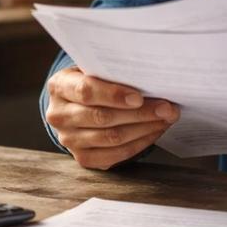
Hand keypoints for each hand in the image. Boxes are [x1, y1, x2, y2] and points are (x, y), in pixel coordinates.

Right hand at [45, 67, 179, 169]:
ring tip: (166, 118)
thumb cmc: (93, 80)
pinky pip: (116, 154)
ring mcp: (69, 140)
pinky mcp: (83, 157)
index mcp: (59, 86)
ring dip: (145, 128)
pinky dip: (140, 143)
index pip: (87, 91)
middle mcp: (59, 115)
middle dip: (140, 113)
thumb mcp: (94, 69)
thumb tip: (152, 78)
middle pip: (102, 117)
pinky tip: (154, 131)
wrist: (76, 104)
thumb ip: (113, 72)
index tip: (140, 97)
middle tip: (168, 108)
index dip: (114, 95)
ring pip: (112, 138)